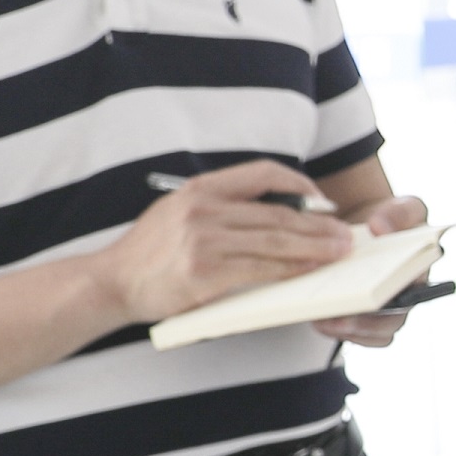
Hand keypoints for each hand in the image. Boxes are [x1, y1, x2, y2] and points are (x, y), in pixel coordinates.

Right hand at [99, 161, 354, 325]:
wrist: (111, 282)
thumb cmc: (150, 251)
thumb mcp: (179, 210)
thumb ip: (221, 206)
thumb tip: (275, 211)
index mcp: (200, 188)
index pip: (262, 173)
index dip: (299, 183)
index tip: (321, 199)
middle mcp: (203, 209)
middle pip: (278, 211)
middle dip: (318, 223)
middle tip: (344, 233)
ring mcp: (204, 241)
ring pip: (275, 241)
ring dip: (314, 248)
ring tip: (339, 252)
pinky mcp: (204, 273)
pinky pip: (260, 269)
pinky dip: (290, 270)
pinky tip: (307, 271)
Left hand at [314, 191, 434, 348]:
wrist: (372, 226)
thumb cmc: (393, 221)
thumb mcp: (405, 207)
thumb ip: (400, 213)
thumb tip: (380, 227)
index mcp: (418, 276)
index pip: (412, 300)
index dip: (393, 306)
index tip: (368, 303)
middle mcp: (401, 299)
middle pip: (387, 325)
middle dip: (360, 326)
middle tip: (335, 319)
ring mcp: (378, 310)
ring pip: (365, 333)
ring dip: (342, 330)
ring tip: (320, 317)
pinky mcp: (356, 313)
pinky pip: (346, 332)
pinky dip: (330, 326)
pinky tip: (313, 313)